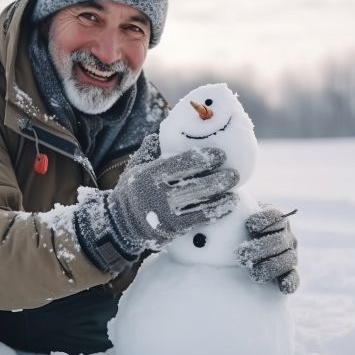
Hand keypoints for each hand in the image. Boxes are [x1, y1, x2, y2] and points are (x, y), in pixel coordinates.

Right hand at [75, 134, 239, 272]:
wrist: (120, 224)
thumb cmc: (134, 189)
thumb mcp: (137, 165)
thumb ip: (152, 147)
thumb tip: (170, 124)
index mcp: (150, 173)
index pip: (183, 163)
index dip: (205, 158)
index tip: (221, 155)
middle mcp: (157, 194)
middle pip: (197, 185)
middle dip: (220, 179)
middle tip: (234, 173)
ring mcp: (165, 214)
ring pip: (201, 204)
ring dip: (222, 197)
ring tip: (235, 190)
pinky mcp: (172, 230)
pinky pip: (200, 219)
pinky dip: (217, 211)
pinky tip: (228, 204)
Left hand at [235, 204, 298, 293]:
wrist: (236, 253)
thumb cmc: (232, 231)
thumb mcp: (232, 218)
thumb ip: (228, 215)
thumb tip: (214, 211)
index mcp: (274, 218)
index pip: (276, 216)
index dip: (264, 220)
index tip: (249, 225)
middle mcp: (285, 235)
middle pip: (280, 240)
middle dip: (260, 248)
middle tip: (239, 255)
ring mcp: (289, 254)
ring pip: (287, 259)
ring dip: (270, 267)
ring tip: (252, 273)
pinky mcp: (289, 273)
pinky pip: (294, 278)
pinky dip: (290, 282)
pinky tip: (283, 287)